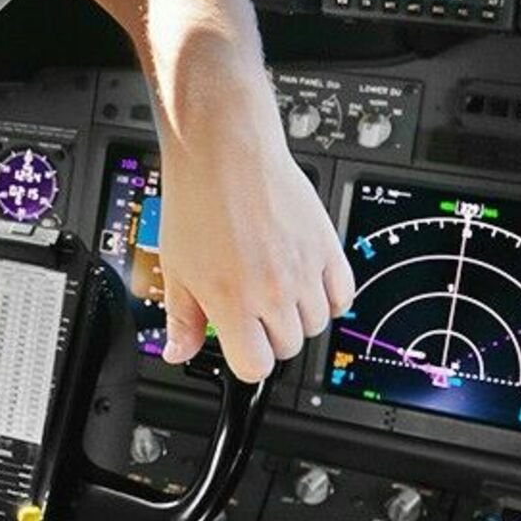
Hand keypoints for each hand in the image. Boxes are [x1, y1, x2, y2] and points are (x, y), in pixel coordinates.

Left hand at [156, 99, 354, 382]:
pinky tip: (305, 281)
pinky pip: (343, 295)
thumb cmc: (198, 201)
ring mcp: (304, 271)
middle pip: (288, 348)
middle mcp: (272, 292)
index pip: (255, 367)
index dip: (246, 358)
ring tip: (275, 290)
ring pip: (317, 325)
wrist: (226, 153)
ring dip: (298, 316)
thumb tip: (177, 352)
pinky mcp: (327, 248)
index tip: (240, 343)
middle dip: (270, 336)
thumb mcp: (176, 267)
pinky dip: (328, 296)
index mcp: (232, 303)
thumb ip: (181, 318)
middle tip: (253, 309)